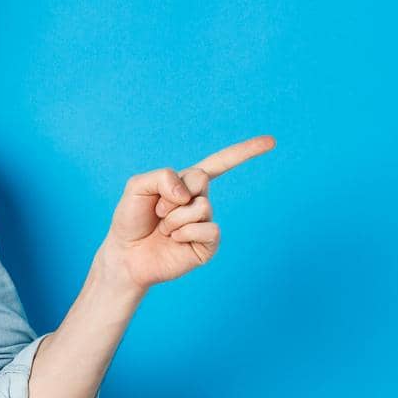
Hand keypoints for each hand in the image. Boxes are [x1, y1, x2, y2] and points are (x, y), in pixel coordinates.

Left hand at [97, 135, 275, 290]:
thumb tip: (189, 193)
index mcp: (185, 184)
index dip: (245, 152)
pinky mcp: (208, 245)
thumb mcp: (137, 187)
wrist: (125, 255)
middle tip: (158, 211)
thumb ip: (161, 177)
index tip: (271, 141)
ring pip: (202, 207)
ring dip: (174, 218)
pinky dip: (185, 233)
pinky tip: (174, 241)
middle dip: (172, 194)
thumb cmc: (130, 220)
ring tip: (163, 229)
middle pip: (200, 179)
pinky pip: (209, 229)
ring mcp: (205, 223)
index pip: (219, 163)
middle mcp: (199, 201)